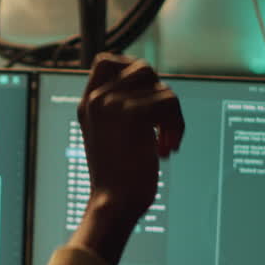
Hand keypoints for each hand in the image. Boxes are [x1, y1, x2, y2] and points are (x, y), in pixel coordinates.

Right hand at [74, 54, 184, 264]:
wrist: (113, 203)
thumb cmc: (117, 179)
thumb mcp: (110, 138)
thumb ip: (121, 112)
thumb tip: (155, 89)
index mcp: (87, 105)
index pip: (106, 61)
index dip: (130, 69)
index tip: (145, 95)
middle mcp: (96, 100)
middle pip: (142, 69)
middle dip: (161, 95)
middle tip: (160, 126)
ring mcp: (112, 104)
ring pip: (162, 87)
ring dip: (173, 114)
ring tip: (165, 141)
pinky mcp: (131, 113)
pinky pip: (170, 103)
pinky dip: (177, 128)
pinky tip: (165, 150)